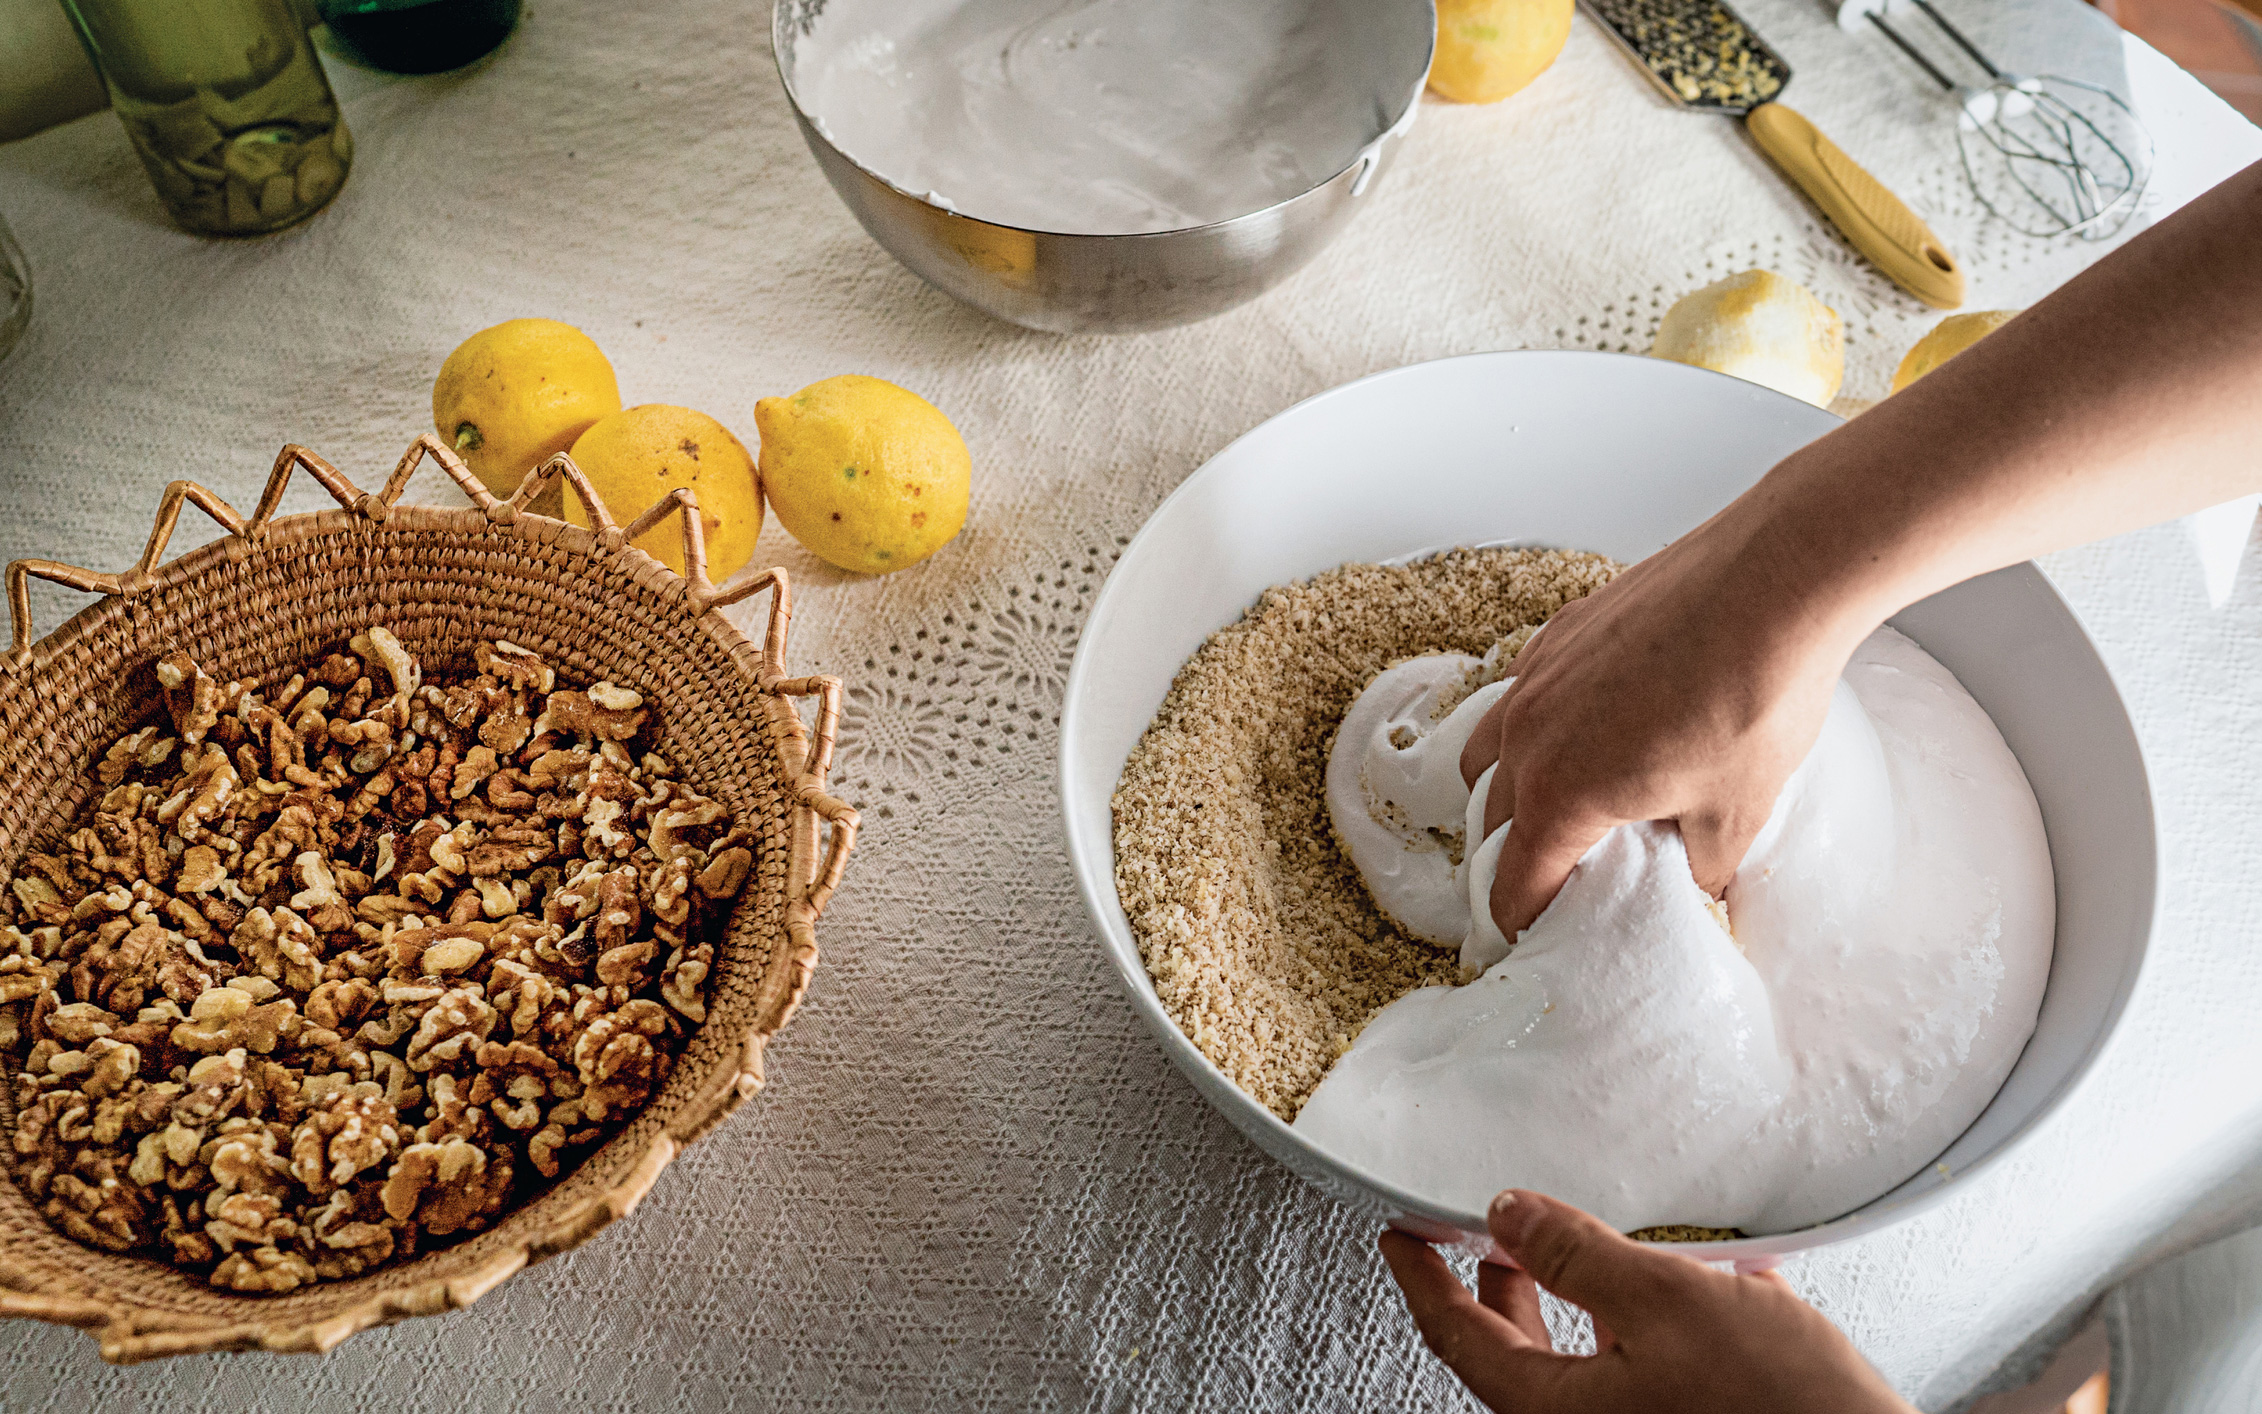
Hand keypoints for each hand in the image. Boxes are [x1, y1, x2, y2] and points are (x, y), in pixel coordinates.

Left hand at [1379, 1191, 1915, 1413]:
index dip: (1421, 1274)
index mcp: (1554, 1409)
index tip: (1398, 1234)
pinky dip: (1635, 1318)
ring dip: (1565, 1293)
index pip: (1455, 1333)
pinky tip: (1680, 1280)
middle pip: (1508, 1348)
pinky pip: (1635, 1364)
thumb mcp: (1665, 1302)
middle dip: (1491, 1279)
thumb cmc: (1782, 1408)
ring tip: (1566, 1242)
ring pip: (1573, 1356)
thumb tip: (1509, 1215)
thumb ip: (1576, 1255)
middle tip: (1475, 1228)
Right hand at [1459, 160, 2261, 938]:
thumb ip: (1706, 868)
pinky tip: (1593, 723)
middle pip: (1492, 819)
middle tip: (1554, 879)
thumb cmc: (1756, 700)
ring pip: (1491, 749)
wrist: (1776, 581)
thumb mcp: (1741, 813)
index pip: (1513, 885)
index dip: (1523, 924)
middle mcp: (1528, 736)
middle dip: (1515, 857)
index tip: (1538, 941)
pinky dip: (1539, 723)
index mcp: (1561, 796)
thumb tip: (1701, 887)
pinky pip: (1524, 693)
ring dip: (1511, 786)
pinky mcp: (1562, 632)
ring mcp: (1537, 676)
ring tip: (1559, 799)